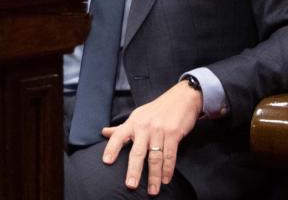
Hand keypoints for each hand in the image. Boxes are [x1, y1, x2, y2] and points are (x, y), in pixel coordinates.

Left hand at [100, 79, 200, 194]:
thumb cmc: (158, 109)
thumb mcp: (137, 115)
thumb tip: (104, 132)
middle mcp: (144, 126)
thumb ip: (121, 128)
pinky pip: (170, 155)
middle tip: (131, 185)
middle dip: (134, 170)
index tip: (106, 162)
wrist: (183, 97)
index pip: (118, 136)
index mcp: (133, 122)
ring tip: (152, 190)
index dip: (112, 148)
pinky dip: (168, 169)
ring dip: (154, 176)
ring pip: (155, 157)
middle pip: (137, 152)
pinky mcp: (174, 134)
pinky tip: (166, 179)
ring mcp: (159, 130)